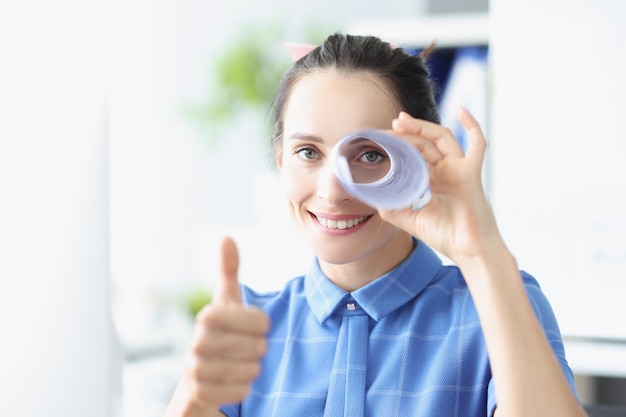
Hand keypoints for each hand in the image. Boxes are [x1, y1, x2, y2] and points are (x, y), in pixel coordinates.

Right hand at [184, 236, 269, 410]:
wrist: (199, 381)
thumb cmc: (220, 336)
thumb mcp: (227, 304)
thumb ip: (228, 272)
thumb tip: (226, 237)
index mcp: (207, 318)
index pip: (244, 317)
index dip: (257, 322)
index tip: (262, 325)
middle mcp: (196, 343)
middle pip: (250, 346)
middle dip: (258, 348)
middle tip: (255, 349)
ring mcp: (195, 370)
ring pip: (245, 370)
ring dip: (253, 369)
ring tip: (247, 365)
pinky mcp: (198, 395)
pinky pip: (236, 392)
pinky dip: (243, 388)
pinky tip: (238, 382)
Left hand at [379, 108, 504, 265]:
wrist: (468, 250)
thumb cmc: (444, 236)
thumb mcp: (409, 220)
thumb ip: (391, 207)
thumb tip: (371, 196)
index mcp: (430, 180)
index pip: (412, 153)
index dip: (398, 143)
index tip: (381, 137)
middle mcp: (444, 171)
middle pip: (424, 142)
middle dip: (405, 131)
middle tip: (387, 126)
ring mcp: (458, 169)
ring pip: (440, 138)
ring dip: (421, 127)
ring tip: (401, 121)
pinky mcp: (471, 172)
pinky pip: (477, 145)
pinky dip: (473, 126)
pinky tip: (462, 112)